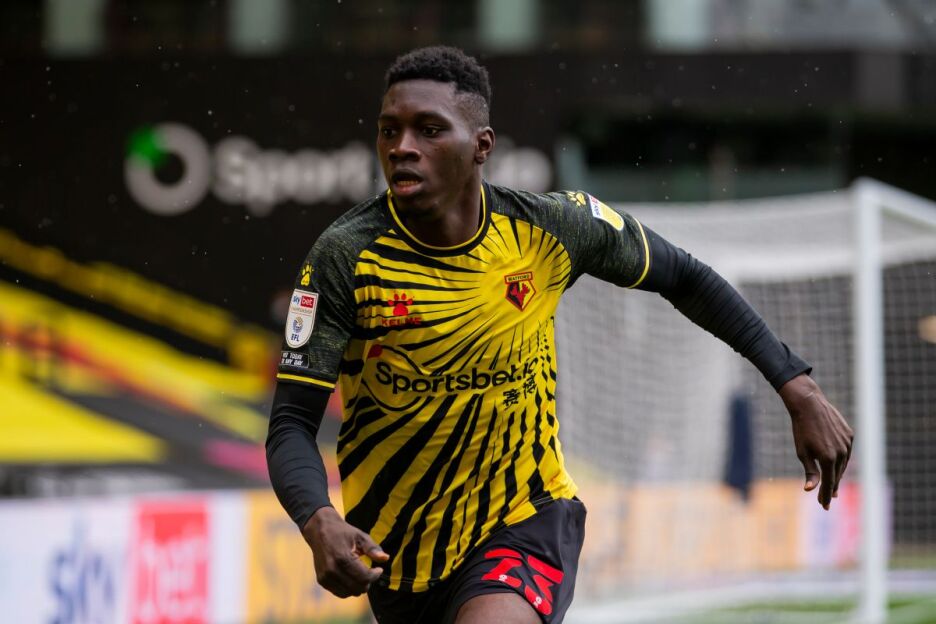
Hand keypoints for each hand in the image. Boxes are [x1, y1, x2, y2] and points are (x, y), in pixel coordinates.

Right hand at [302, 506, 389, 597]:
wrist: (319, 530)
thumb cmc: (343, 532)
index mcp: (342, 558)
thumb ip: (373, 549)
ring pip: (349, 593)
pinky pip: (340, 592)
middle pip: (357, 588)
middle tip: (370, 572)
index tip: (379, 569)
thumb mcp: (360, 536)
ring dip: (358, 586)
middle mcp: (332, 570)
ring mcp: (325, 577)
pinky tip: (351, 576)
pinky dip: (348, 588)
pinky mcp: (322, 581)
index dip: (375, 575)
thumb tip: (386, 558)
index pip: (364, 578)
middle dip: (368, 582)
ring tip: (360, 573)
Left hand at [779, 374, 853, 509]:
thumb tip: (810, 489)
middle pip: (837, 475)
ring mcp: (847, 443)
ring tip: (832, 485)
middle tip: (825, 499)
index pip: (829, 483)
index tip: (824, 506)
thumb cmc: (802, 429)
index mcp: (828, 458)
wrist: (809, 404)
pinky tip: (837, 465)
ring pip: (843, 464)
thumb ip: (810, 472)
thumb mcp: (802, 452)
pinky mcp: (850, 435)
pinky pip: (846, 452)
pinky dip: (841, 460)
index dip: (826, 496)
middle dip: (831, 488)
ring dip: (837, 475)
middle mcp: (842, 453)